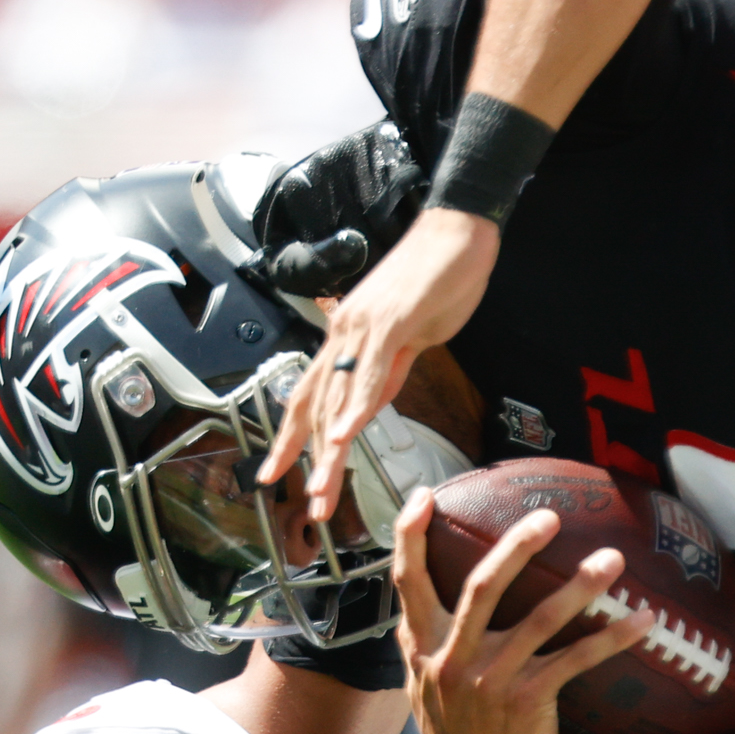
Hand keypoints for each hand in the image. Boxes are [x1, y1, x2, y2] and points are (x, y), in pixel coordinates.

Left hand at [263, 208, 499, 523]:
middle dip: (308, 459)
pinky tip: (347, 435)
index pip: (309, 396)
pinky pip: (372, 373)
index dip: (291, 437)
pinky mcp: (393, 322)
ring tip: (324, 489)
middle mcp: (344, 333)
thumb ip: (388, 367)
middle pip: (316, 406)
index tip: (278, 473)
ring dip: (330, 449)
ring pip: (339, 398)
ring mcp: (365, 328)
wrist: (456, 229)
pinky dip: (358, 407)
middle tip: (309, 504)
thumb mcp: (409, 335)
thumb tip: (375, 399)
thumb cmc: (436, 277)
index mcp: (345, 337)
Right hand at [392, 494, 651, 733]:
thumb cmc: (457, 730)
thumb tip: (420, 587)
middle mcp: (452, 659)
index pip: (407, 582)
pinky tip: (644, 620)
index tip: (425, 497)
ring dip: (579, 586)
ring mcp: (490, 681)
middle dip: (516, 545)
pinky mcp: (528, 701)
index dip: (410, 536)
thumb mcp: (421, 685)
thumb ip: (422, 638)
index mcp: (422, 647)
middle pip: (482, 587)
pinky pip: (577, 661)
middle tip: (549, 516)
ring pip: (539, 620)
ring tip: (612, 559)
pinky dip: (612, 638)